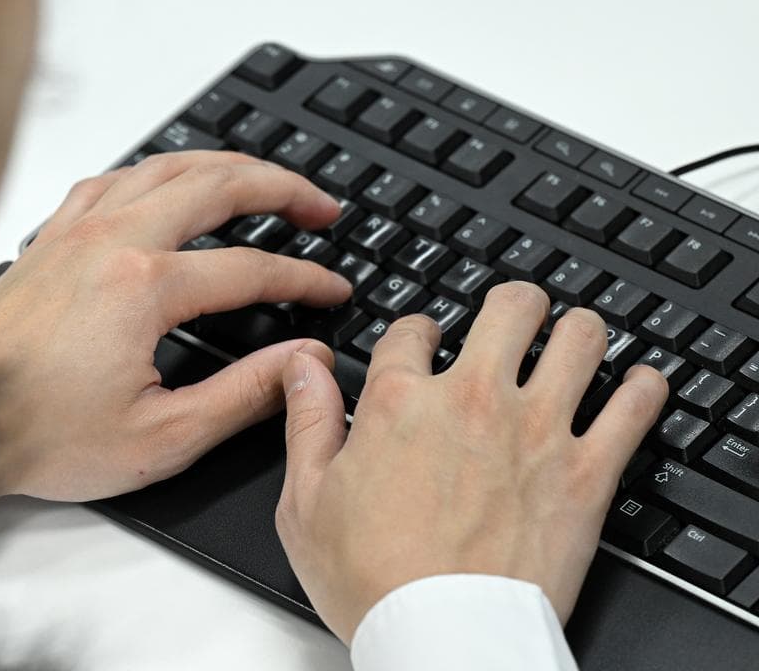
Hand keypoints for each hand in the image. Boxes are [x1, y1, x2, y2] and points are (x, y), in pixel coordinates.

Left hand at [0, 151, 352, 501]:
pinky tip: (166, 182)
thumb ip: (242, 395)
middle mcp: (111, 242)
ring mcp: (75, 232)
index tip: (331, 290)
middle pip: (217, 185)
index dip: (304, 278)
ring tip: (263, 178)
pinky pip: (112, 178)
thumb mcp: (160, 436)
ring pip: (164, 166)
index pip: (250, 267)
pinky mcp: (48, 239)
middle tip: (321, 205)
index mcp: (144, 288)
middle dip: (282, 187)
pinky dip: (155, 169)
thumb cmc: (38, 434)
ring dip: (224, 164)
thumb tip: (299, 361)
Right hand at [274, 282, 667, 641]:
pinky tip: (636, 386)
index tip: (424, 342)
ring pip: (579, 338)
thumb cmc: (372, 581)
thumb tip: (301, 366)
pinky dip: (643, 387)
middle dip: (513, 305)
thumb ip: (307, 422)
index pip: (413, 330)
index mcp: (401, 403)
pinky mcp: (588, 472)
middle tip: (513, 317)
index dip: (417, 330)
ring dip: (576, 331)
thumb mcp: (305, 502)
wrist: (442, 638)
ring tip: (572, 338)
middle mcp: (474, 401)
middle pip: (510, 308)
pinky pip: (636, 405)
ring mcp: (538, 431)